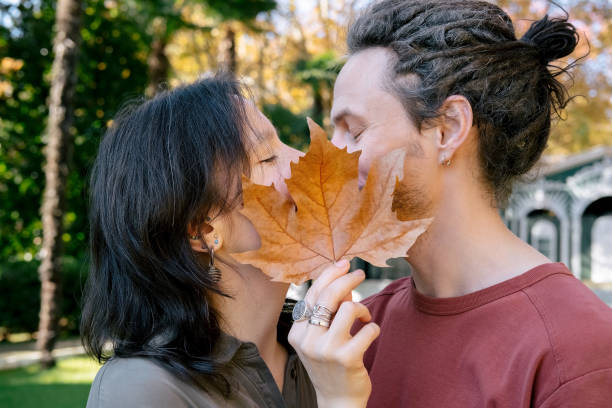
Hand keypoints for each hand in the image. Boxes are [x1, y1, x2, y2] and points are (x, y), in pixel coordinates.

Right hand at [288, 260, 379, 407]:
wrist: (338, 400)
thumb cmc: (330, 363)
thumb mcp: (320, 338)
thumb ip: (326, 312)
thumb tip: (343, 284)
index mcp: (297, 332)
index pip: (313, 294)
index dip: (330, 275)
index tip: (344, 264)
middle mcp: (308, 340)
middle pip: (328, 296)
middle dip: (347, 279)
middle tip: (360, 273)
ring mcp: (327, 350)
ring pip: (348, 308)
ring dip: (362, 308)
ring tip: (364, 316)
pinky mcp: (347, 358)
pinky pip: (367, 328)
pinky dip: (373, 327)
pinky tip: (370, 333)